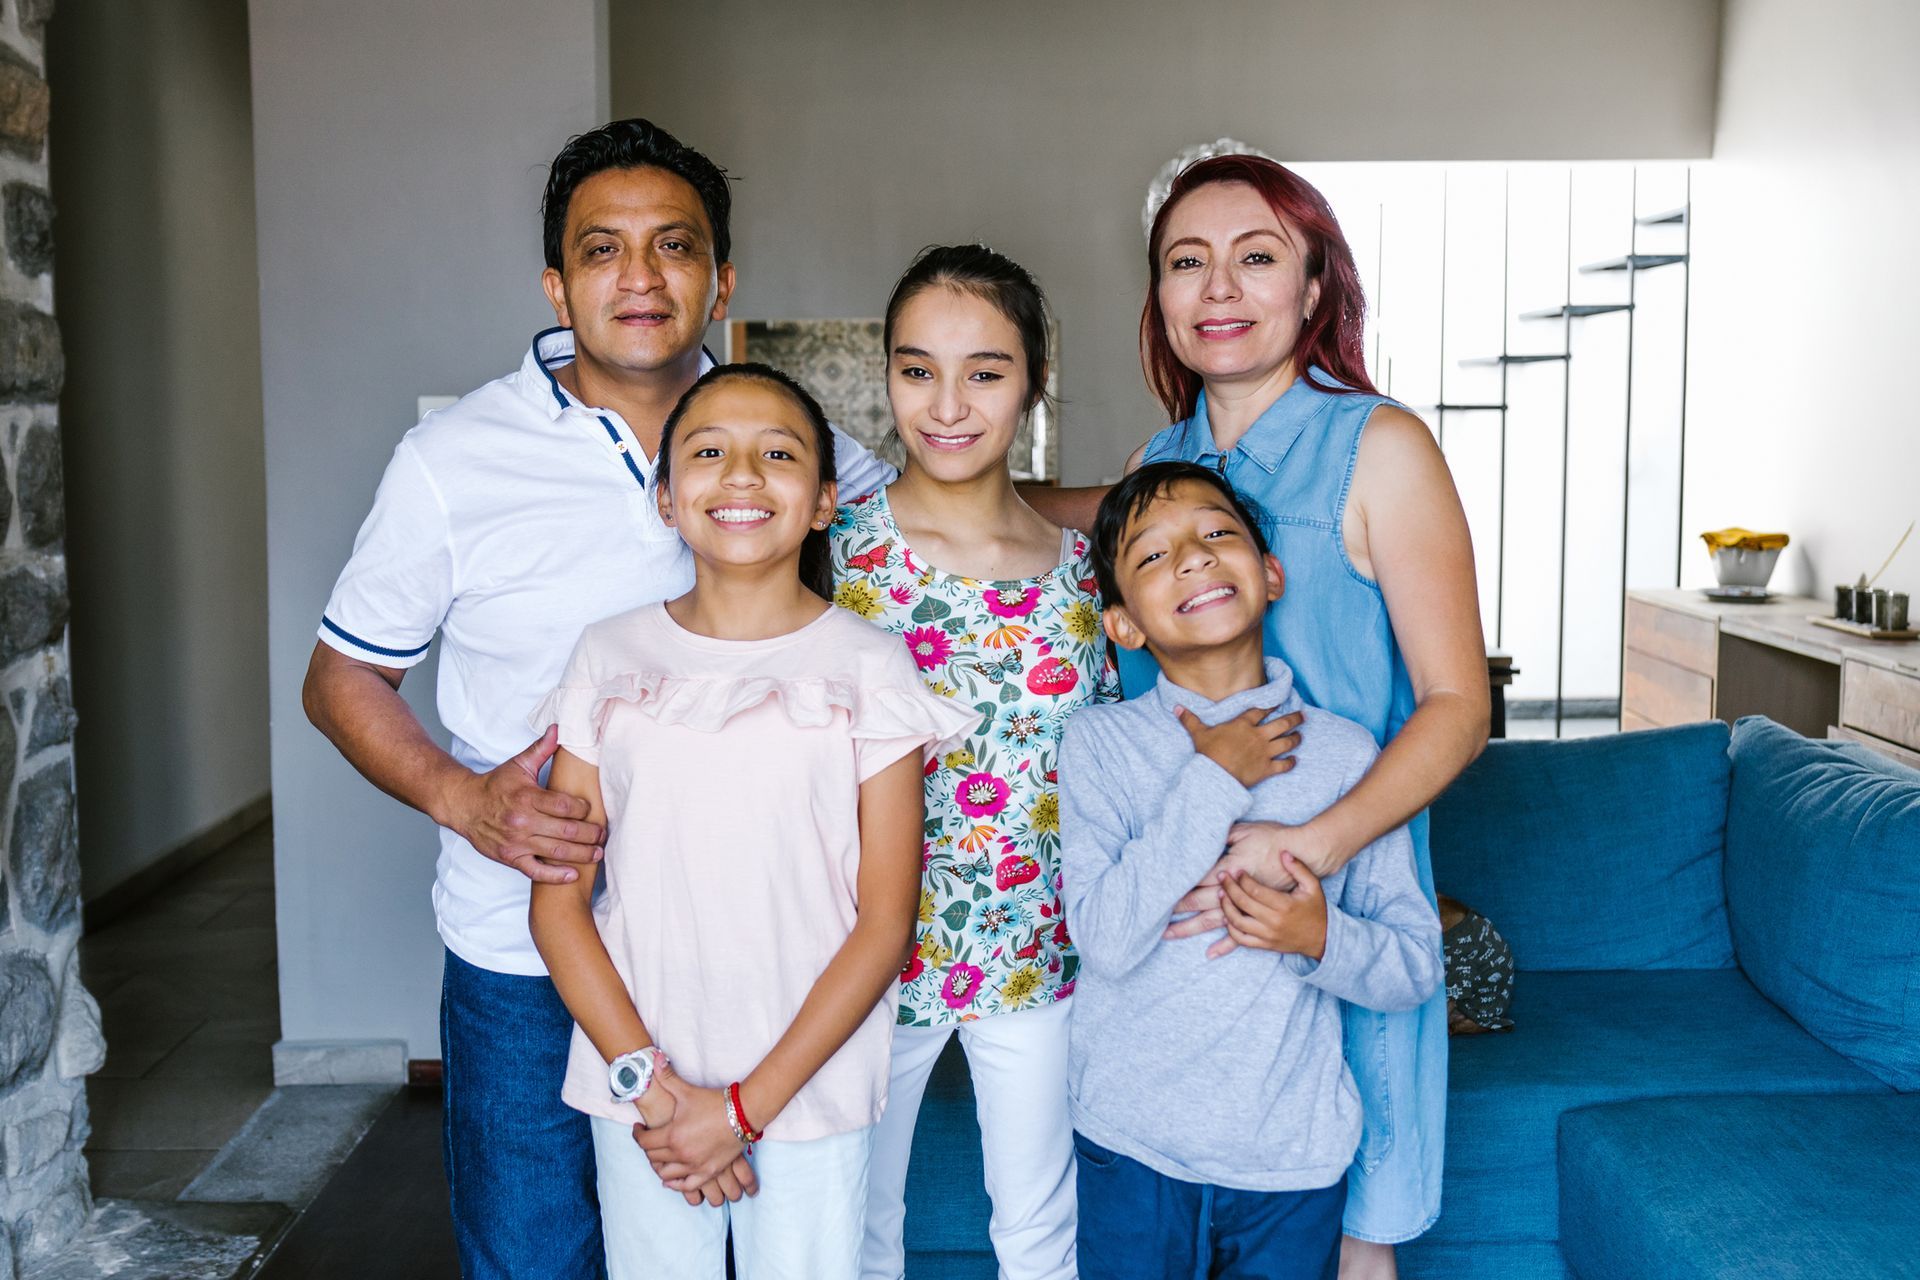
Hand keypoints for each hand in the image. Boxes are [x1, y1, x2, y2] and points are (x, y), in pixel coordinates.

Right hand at [442, 725, 604, 881]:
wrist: (463, 805)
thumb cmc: (495, 785)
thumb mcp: (519, 764)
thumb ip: (542, 748)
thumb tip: (560, 728)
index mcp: (527, 797)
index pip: (565, 806)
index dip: (583, 810)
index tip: (591, 810)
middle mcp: (522, 821)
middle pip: (566, 831)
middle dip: (590, 834)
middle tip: (603, 835)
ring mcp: (516, 842)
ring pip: (556, 852)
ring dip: (582, 854)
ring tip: (598, 853)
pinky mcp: (510, 858)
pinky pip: (536, 871)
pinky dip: (556, 876)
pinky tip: (573, 874)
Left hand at [635, 1076, 745, 1195]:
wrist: (743, 1113)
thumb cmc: (713, 1102)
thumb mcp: (687, 1090)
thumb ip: (667, 1076)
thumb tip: (653, 1058)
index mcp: (672, 1135)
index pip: (644, 1142)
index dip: (638, 1135)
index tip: (639, 1129)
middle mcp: (680, 1153)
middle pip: (653, 1158)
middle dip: (649, 1149)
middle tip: (651, 1140)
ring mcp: (694, 1165)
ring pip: (666, 1175)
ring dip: (660, 1167)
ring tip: (661, 1158)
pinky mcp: (707, 1172)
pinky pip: (686, 1186)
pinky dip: (676, 1185)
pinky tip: (672, 1180)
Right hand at [1175, 707, 1302, 789]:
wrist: (1215, 776)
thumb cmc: (1208, 753)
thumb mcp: (1198, 734)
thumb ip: (1190, 720)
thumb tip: (1177, 708)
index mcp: (1243, 724)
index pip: (1261, 711)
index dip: (1271, 706)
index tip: (1279, 702)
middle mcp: (1258, 736)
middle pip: (1281, 724)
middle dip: (1294, 719)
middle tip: (1302, 715)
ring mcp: (1264, 752)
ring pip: (1287, 742)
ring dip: (1296, 739)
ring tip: (1300, 736)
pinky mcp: (1267, 769)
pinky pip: (1284, 765)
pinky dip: (1291, 763)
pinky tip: (1294, 761)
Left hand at [1219, 854, 1326, 958]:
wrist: (1322, 939)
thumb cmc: (1315, 910)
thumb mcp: (1313, 886)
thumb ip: (1298, 868)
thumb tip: (1284, 853)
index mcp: (1285, 906)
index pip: (1255, 891)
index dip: (1242, 879)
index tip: (1237, 871)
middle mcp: (1274, 922)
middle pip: (1243, 904)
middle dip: (1229, 888)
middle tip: (1222, 877)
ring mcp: (1267, 936)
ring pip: (1237, 922)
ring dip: (1225, 907)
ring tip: (1221, 894)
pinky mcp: (1264, 945)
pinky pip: (1241, 939)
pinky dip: (1230, 928)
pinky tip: (1227, 916)